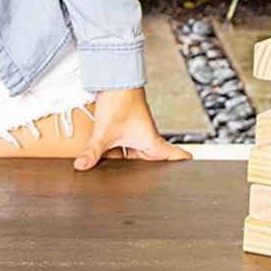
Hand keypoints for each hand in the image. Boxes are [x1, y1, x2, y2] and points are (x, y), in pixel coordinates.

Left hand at [73, 88, 190, 170]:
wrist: (114, 80)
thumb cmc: (120, 101)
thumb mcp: (105, 132)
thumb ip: (93, 152)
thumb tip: (81, 167)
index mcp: (151, 143)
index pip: (174, 156)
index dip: (182, 166)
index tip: (189, 177)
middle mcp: (147, 141)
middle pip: (153, 163)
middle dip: (150, 176)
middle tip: (143, 190)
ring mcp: (137, 136)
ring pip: (136, 158)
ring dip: (129, 165)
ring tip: (121, 179)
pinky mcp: (126, 132)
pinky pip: (125, 150)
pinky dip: (117, 157)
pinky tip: (106, 160)